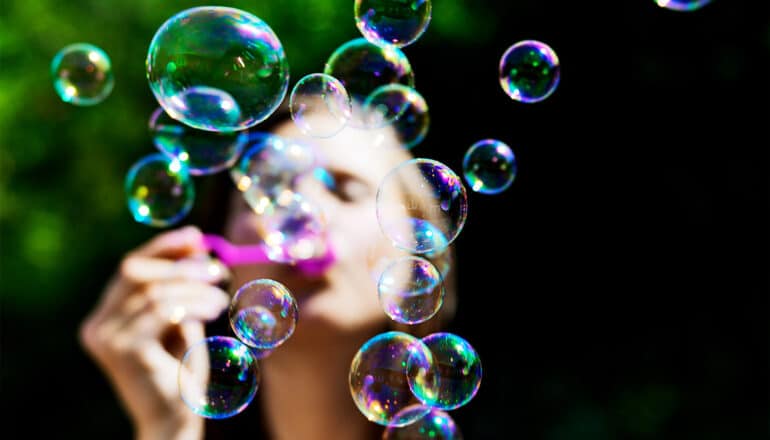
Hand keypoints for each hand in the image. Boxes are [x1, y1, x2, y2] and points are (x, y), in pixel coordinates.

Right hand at [79, 226, 229, 439]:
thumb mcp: (182, 320)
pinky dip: (192, 303)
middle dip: (179, 263)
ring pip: (153, 291)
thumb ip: (181, 288)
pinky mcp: (122, 350)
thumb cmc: (181, 371)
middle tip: (217, 268)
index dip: (162, 247)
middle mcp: (97, 325)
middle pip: (134, 272)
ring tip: (221, 297)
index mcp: (106, 315)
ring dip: (194, 287)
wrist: (174, 420)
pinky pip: (160, 310)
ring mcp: (105, 338)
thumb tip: (196, 244)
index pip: (130, 268)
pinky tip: (214, 309)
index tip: (195, 235)